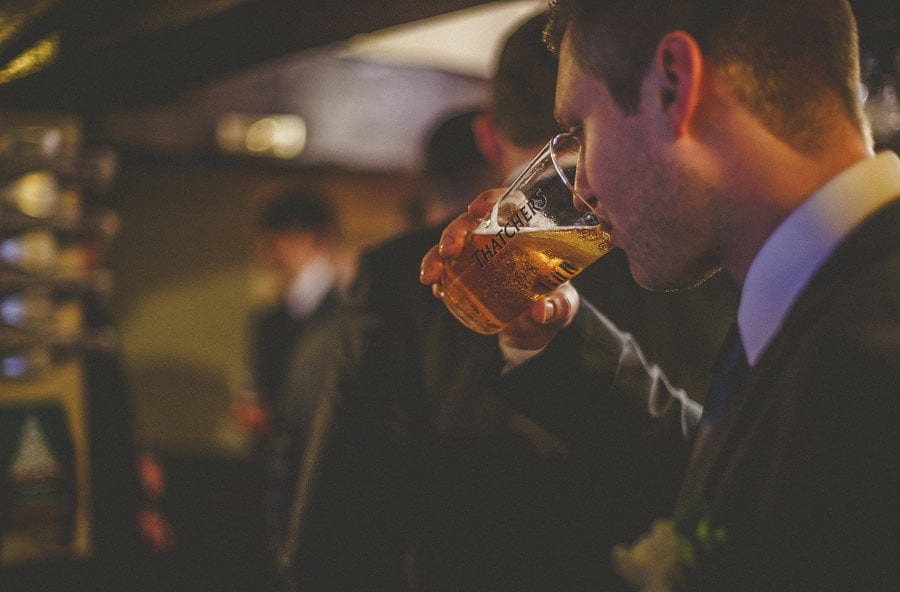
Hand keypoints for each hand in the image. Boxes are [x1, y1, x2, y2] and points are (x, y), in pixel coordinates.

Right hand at [420, 189, 579, 351]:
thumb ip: (556, 307)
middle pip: (472, 221)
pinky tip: (433, 286)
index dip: (491, 200)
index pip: (508, 204)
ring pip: (452, 243)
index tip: (477, 209)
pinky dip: (434, 272)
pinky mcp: (463, 273)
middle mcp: (497, 237)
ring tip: (431, 275)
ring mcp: (477, 253)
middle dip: (455, 232)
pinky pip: (444, 266)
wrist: (534, 326)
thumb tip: (540, 311)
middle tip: (449, 251)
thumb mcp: (561, 305)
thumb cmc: (553, 302)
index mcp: (526, 232)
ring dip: (436, 255)